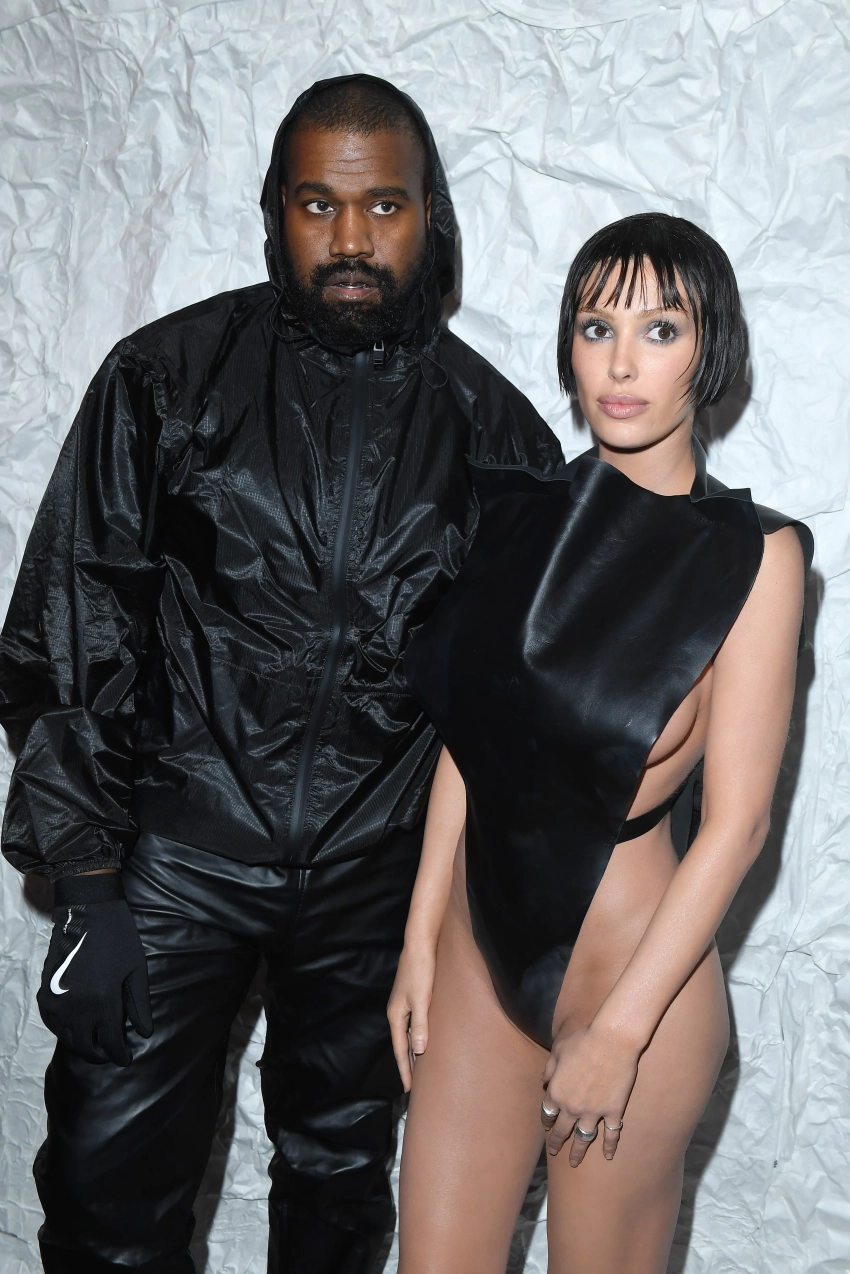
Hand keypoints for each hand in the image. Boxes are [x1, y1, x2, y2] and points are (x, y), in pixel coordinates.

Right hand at [38, 873, 151, 1065]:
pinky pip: (53, 1023)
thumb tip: (144, 1033)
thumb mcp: (136, 970)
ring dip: (81, 1044)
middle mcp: (78, 1008)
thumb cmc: (119, 939)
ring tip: (95, 1041)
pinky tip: (76, 1027)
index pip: (111, 1043)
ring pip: (67, 1038)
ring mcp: (59, 1002)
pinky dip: (64, 1031)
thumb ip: (139, 1005)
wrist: (88, 912)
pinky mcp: (46, 994)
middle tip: (110, 1053)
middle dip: (100, 1054)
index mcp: (104, 1002)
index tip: (126, 1058)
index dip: (120, 1055)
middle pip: (86, 1047)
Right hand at [387, 935, 436, 1091]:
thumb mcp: (422, 999)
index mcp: (396, 1015)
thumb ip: (420, 1024)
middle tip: (416, 1087)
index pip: (400, 1050)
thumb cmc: (421, 969)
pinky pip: (413, 1025)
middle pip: (402, 1045)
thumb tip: (418, 1050)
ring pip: (408, 1035)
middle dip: (408, 1065)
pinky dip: (418, 1037)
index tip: (409, 1090)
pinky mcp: (412, 998)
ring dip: (413, 1052)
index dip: (405, 1070)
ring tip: (421, 1070)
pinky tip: (426, 1041)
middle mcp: (397, 1012)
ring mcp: (404, 1005)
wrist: (420, 943)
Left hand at [540, 1021, 639, 1166]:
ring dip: (578, 1152)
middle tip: (555, 1151)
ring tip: (574, 1162)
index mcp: (556, 1092)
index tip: (547, 1126)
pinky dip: (609, 1147)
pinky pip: (611, 1135)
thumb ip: (549, 1068)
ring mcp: (593, 1112)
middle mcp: (572, 1107)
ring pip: (583, 1138)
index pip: (547, 1113)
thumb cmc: (583, 1040)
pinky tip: (607, 1157)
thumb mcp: (558, 1050)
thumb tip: (543, 1080)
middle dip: (557, 1142)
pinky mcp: (613, 1112)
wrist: (611, 1041)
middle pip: (562, 1130)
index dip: (547, 1121)